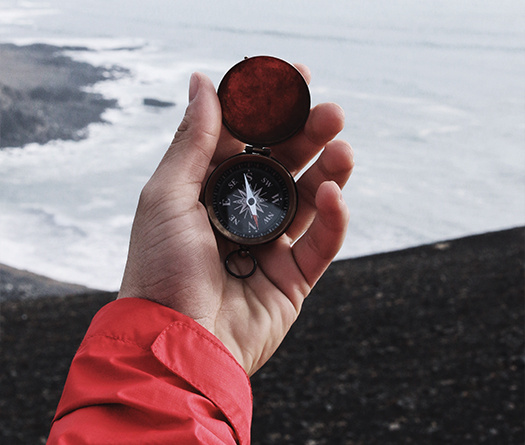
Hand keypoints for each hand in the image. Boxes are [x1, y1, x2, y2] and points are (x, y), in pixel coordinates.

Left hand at [118, 67, 353, 375]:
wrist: (175, 344)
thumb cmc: (160, 270)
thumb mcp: (168, 196)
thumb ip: (194, 140)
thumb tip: (203, 81)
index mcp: (208, 192)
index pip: (246, 141)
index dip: (270, 110)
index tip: (295, 78)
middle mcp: (240, 214)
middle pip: (283, 167)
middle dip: (307, 138)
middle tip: (331, 112)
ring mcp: (269, 246)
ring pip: (308, 201)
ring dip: (329, 173)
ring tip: (343, 147)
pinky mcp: (292, 278)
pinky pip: (320, 244)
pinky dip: (332, 220)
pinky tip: (335, 195)